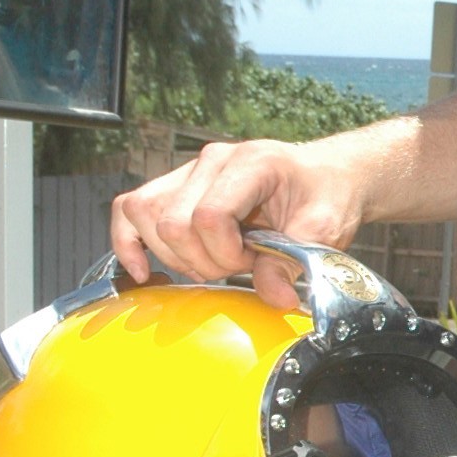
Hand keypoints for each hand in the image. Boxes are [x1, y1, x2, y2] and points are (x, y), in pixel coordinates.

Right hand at [109, 135, 374, 294]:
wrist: (325, 176)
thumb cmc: (326, 196)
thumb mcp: (325, 229)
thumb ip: (296, 261)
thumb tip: (273, 296)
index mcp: (252, 163)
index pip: (209, 215)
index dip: (226, 253)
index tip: (255, 261)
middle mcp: (212, 161)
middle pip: (173, 221)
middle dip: (204, 260)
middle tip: (241, 264)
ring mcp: (190, 171)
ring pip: (146, 215)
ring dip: (176, 255)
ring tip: (215, 261)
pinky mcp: (176, 186)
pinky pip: (131, 208)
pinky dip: (129, 241)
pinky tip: (142, 269)